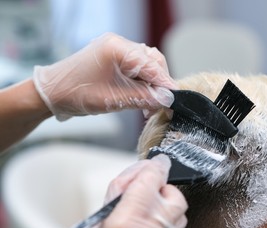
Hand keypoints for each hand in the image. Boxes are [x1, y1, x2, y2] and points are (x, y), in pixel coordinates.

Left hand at [33, 33, 176, 120]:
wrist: (52, 93)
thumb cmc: (75, 94)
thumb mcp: (112, 100)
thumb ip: (142, 99)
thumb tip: (166, 100)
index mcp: (116, 48)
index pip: (151, 64)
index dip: (165, 83)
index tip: (175, 98)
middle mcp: (118, 44)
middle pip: (152, 61)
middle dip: (159, 84)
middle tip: (162, 105)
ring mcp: (116, 49)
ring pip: (146, 65)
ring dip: (152, 85)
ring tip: (151, 105)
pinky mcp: (114, 58)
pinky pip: (136, 68)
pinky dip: (143, 83)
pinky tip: (143, 98)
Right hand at [65, 154, 187, 227]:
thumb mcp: (94, 225)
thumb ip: (120, 195)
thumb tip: (142, 174)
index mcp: (126, 225)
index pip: (150, 181)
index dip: (154, 167)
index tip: (158, 162)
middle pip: (175, 197)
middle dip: (163, 191)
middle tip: (146, 196)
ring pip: (179, 216)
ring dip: (165, 211)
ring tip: (144, 219)